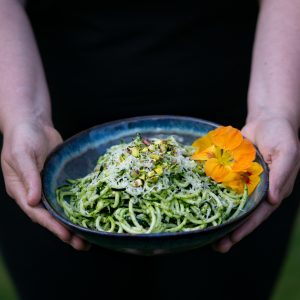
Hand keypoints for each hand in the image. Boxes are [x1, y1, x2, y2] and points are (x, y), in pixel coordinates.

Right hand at [1, 120, 89, 249]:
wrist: (33, 123)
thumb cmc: (22, 137)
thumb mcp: (22, 155)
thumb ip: (28, 177)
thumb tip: (31, 200)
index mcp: (21, 190)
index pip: (37, 213)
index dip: (52, 225)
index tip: (67, 236)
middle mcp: (35, 192)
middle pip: (50, 216)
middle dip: (66, 231)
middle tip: (83, 244)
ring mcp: (47, 186)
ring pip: (61, 208)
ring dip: (73, 222)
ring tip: (88, 236)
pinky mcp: (58, 179)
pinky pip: (68, 195)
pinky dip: (76, 205)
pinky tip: (88, 212)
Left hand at [213, 117, 299, 252]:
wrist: (268, 120)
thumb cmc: (282, 136)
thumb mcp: (287, 153)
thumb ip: (281, 175)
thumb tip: (273, 200)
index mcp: (272, 191)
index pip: (258, 214)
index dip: (245, 228)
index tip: (230, 240)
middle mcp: (256, 190)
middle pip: (242, 213)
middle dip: (230, 230)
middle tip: (215, 246)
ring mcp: (243, 181)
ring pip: (229, 201)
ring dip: (219, 215)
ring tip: (205, 230)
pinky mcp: (232, 171)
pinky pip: (222, 184)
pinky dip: (213, 192)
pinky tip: (201, 201)